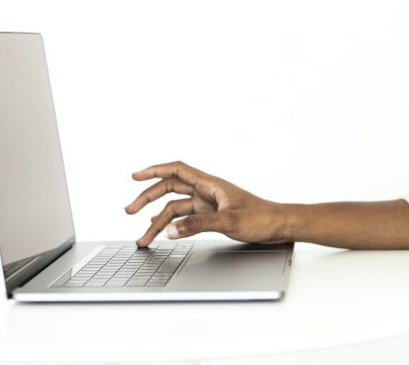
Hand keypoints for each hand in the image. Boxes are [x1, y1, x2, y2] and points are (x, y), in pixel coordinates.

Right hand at [124, 161, 289, 246]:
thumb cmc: (262, 218)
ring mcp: (208, 203)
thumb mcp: (229, 221)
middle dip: (148, 197)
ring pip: (175, 208)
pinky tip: (162, 232)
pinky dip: (171, 225)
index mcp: (210, 184)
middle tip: (129, 210)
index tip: (135, 176)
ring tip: (143, 237)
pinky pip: (184, 218)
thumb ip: (198, 225)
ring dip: (157, 220)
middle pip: (170, 189)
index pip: (177, 170)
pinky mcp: (211, 215)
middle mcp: (207, 191)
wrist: (279, 226)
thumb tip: (169, 229)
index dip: (155, 170)